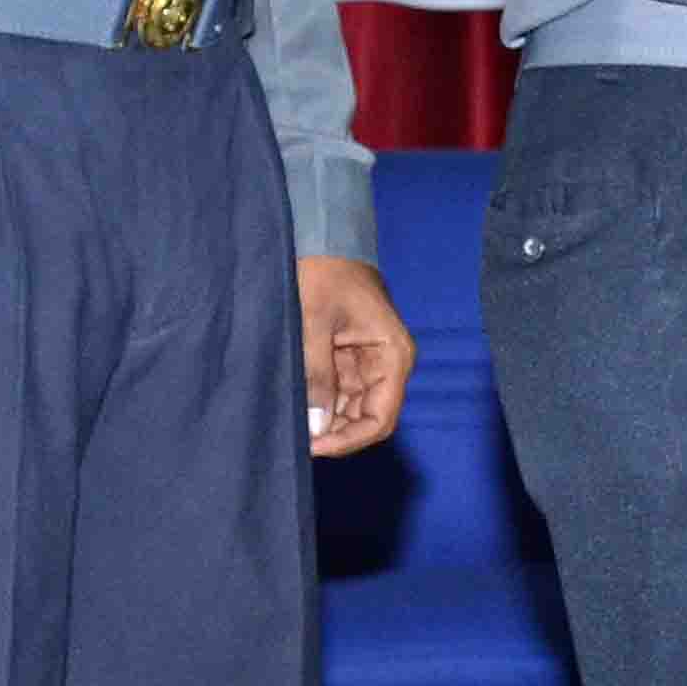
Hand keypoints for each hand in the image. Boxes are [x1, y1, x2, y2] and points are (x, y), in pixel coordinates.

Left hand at [301, 255, 413, 457]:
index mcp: (392, 356)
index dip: (349, 440)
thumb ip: (317, 375)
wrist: (323, 239)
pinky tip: (298, 405)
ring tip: (293, 422)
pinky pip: (340, 392)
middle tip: (296, 439)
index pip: (381, 419)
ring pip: (352, 409)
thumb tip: (316, 425)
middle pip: (367, 419)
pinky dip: (320, 403)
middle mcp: (388, 364)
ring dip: (325, 420)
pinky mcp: (351, 358)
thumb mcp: (315, 323)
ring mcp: (369, 363)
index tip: (313, 446)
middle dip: (335, 433)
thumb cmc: (324, 273)